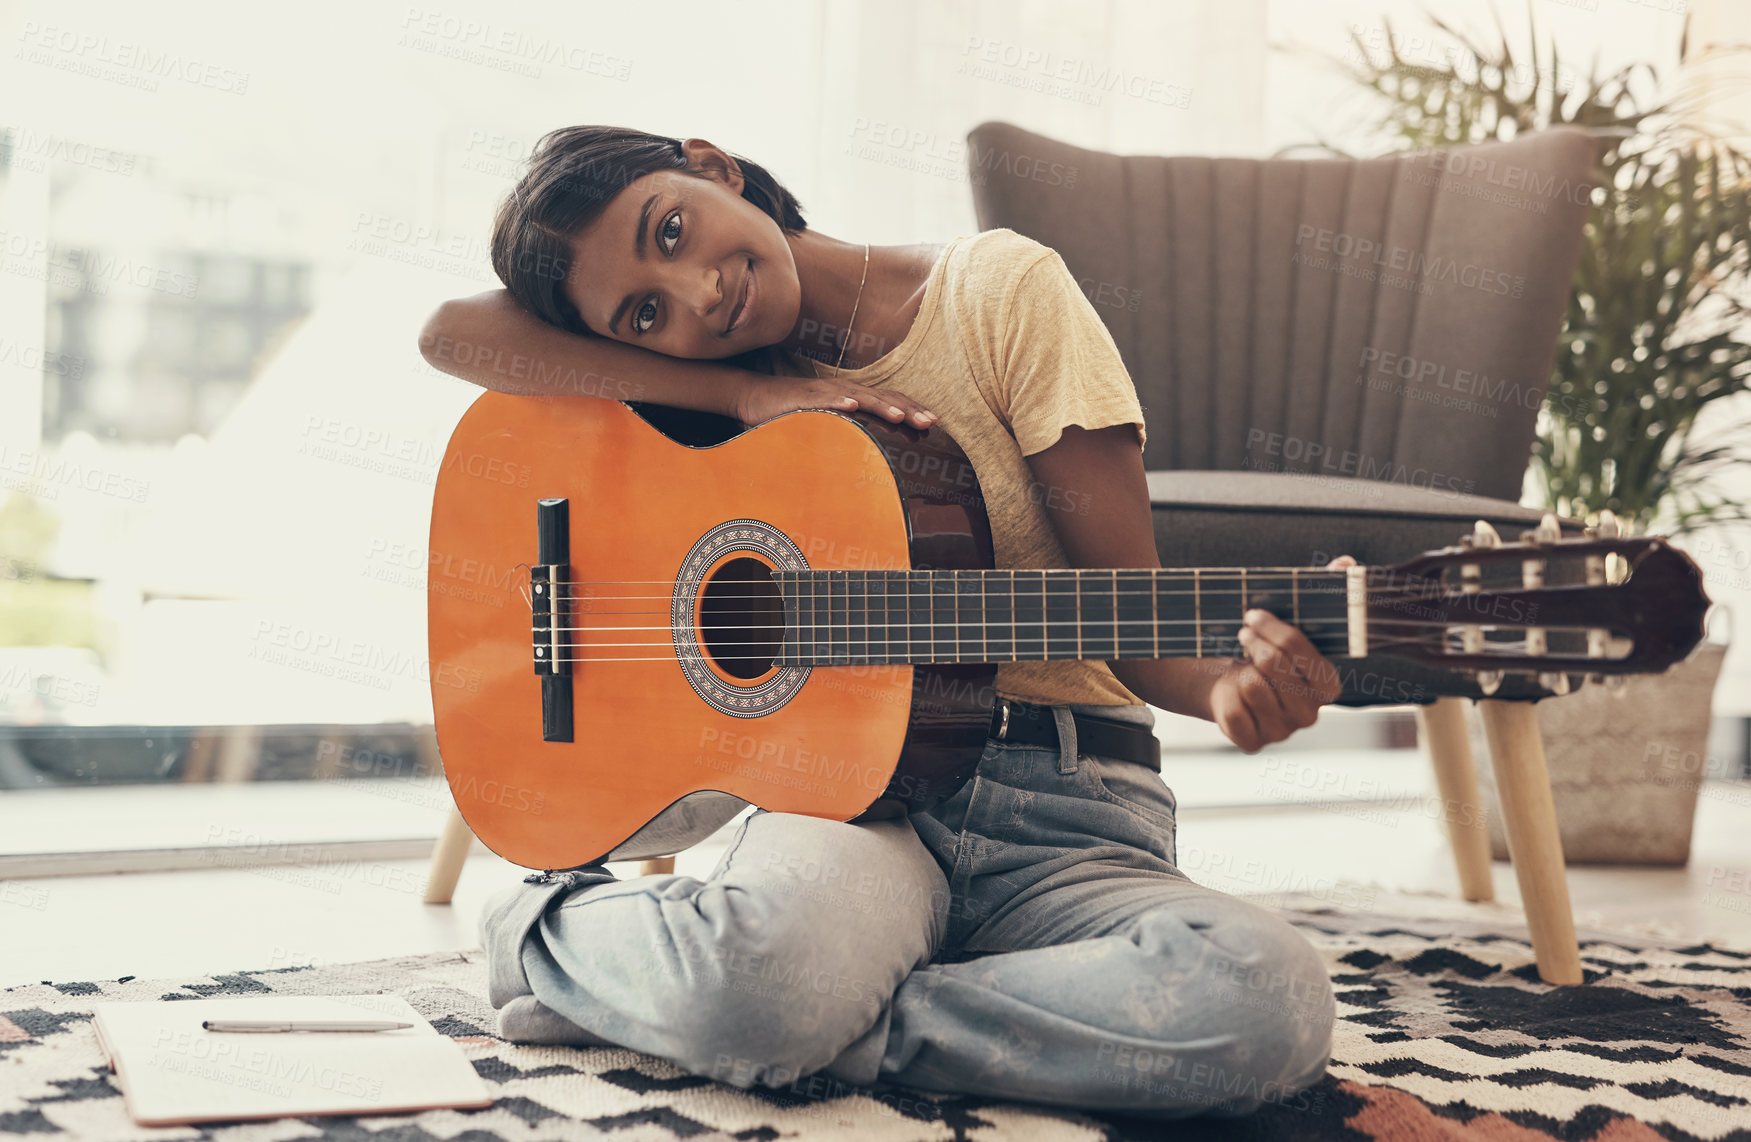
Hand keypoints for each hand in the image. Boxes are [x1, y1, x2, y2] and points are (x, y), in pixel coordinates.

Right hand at [733, 376, 936, 429]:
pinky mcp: (803, 397)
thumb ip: (850, 432)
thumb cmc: (794, 413)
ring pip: (859, 397)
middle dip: (907, 410)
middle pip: (882, 398)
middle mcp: (843, 390)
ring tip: (901, 416)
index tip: (933, 424)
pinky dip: (839, 401)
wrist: (755, 397)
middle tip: (930, 422)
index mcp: (852, 396)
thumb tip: (874, 452)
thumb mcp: (828, 424)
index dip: (911, 409)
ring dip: (881, 406)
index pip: (888, 400)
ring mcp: (824, 392)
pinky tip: (852, 406)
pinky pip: (823, 399)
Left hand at [1207, 554, 1353, 751]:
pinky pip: (1234, 714)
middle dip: (1254, 642)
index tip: (1254, 613)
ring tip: (1241, 660)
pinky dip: (1226, 696)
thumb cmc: (1268, 651)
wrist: (1230, 685)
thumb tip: (1348, 564)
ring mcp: (1282, 732)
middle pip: (1274, 667)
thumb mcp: (1291, 623)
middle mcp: (1311, 714)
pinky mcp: (1253, 743)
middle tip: (1243, 630)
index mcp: (1329, 687)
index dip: (1276, 631)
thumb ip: (1324, 592)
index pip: (1305, 653)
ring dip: (1240, 669)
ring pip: (1253, 688)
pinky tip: (1231, 689)